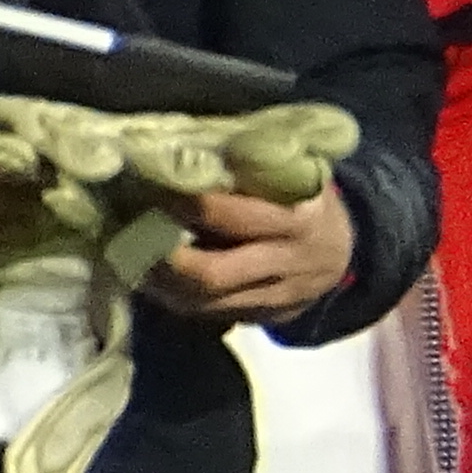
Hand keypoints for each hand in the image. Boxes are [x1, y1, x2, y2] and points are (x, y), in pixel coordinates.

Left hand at [144, 177, 354, 327]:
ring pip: (206, 302)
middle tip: (127, 238)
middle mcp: (288, 261)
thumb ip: (249, 169)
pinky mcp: (264, 318)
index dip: (183, 203)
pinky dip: (176, 300)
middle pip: (212, 273)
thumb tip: (182, 154)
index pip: (229, 214)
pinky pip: (211, 315)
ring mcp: (277, 296)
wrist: (344, 254)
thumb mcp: (294, 175)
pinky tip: (154, 281)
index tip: (148, 189)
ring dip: (160, 284)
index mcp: (298, 218)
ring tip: (128, 261)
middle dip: (163, 258)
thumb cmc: (304, 201)